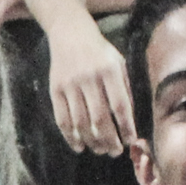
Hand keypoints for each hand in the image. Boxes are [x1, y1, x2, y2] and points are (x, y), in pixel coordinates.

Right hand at [48, 20, 134, 156]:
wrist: (69, 32)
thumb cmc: (99, 50)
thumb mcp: (118, 63)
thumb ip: (124, 89)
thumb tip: (128, 121)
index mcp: (109, 71)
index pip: (120, 106)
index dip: (126, 127)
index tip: (130, 141)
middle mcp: (89, 78)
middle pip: (99, 118)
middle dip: (109, 140)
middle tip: (115, 152)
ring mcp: (70, 85)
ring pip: (80, 122)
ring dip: (91, 141)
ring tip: (99, 150)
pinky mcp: (55, 89)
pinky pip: (62, 119)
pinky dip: (70, 136)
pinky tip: (79, 145)